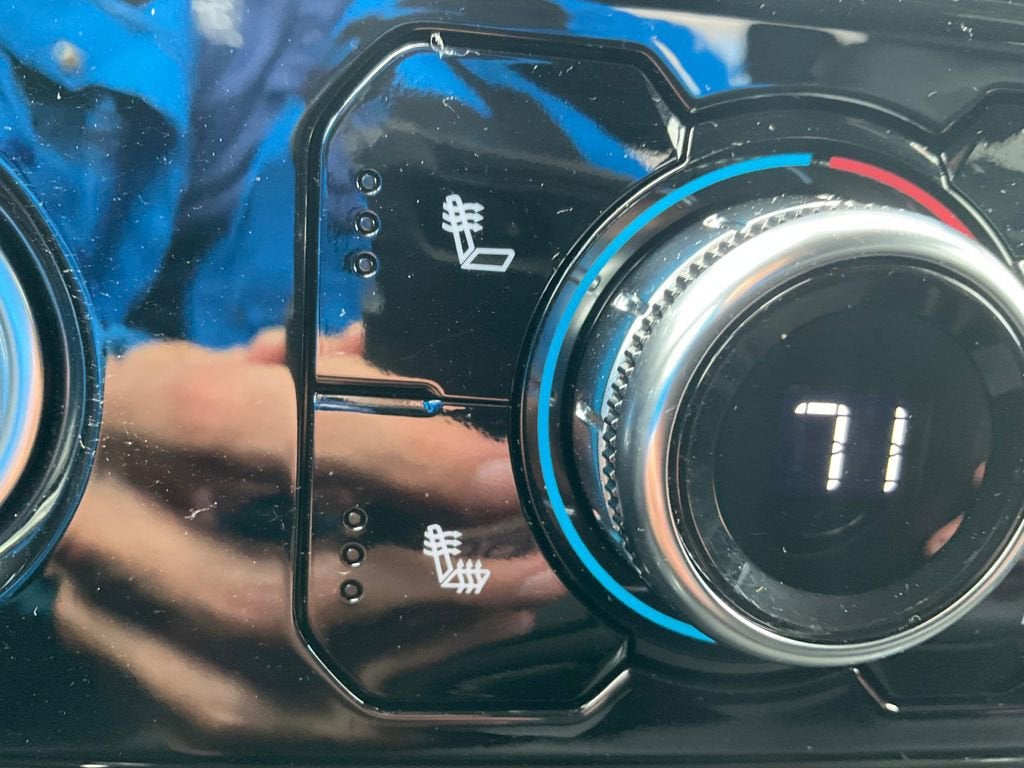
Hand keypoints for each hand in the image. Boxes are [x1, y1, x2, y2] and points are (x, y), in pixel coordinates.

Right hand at [51, 328, 562, 746]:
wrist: (75, 472)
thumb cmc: (168, 415)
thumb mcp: (238, 365)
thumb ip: (330, 378)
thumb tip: (442, 410)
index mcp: (132, 419)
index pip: (249, 428)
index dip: (383, 453)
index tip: (495, 474)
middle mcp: (105, 537)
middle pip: (264, 592)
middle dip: (421, 588)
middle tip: (531, 564)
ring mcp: (114, 629)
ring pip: (269, 680)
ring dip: (414, 649)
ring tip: (515, 605)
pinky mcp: (144, 682)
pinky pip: (268, 719)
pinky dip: (376, 694)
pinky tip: (456, 648)